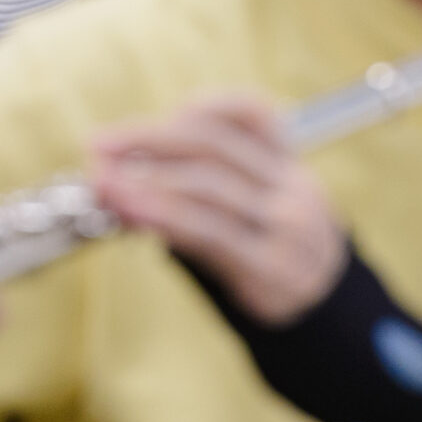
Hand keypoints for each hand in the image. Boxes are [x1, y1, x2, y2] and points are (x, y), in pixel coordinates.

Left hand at [91, 95, 344, 325]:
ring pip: (206, 185)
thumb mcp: (248, 207)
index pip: (249, 111)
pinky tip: (132, 213)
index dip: (193, 108)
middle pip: (212, 144)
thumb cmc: (267, 249)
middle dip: (148, 138)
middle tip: (99, 144)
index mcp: (289, 160)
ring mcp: (287, 224)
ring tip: (104, 182)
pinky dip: (164, 216)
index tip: (142, 122)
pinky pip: (208, 231)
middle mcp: (293, 184)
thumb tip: (117, 174)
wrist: (322, 313)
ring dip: (145, 180)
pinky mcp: (271, 266)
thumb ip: (193, 186)